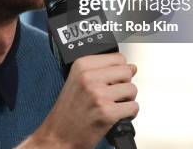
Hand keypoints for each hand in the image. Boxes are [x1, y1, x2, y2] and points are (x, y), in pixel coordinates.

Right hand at [19, 53, 137, 148]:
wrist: (59, 135)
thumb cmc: (68, 111)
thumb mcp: (77, 80)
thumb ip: (102, 71)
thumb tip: (131, 67)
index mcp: (81, 65)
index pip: (117, 57)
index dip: (119, 70)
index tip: (113, 79)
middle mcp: (89, 77)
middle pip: (127, 71)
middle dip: (125, 83)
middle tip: (113, 94)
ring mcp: (98, 95)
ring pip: (132, 89)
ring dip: (127, 99)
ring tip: (114, 105)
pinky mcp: (107, 113)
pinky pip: (133, 107)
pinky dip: (129, 114)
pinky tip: (117, 115)